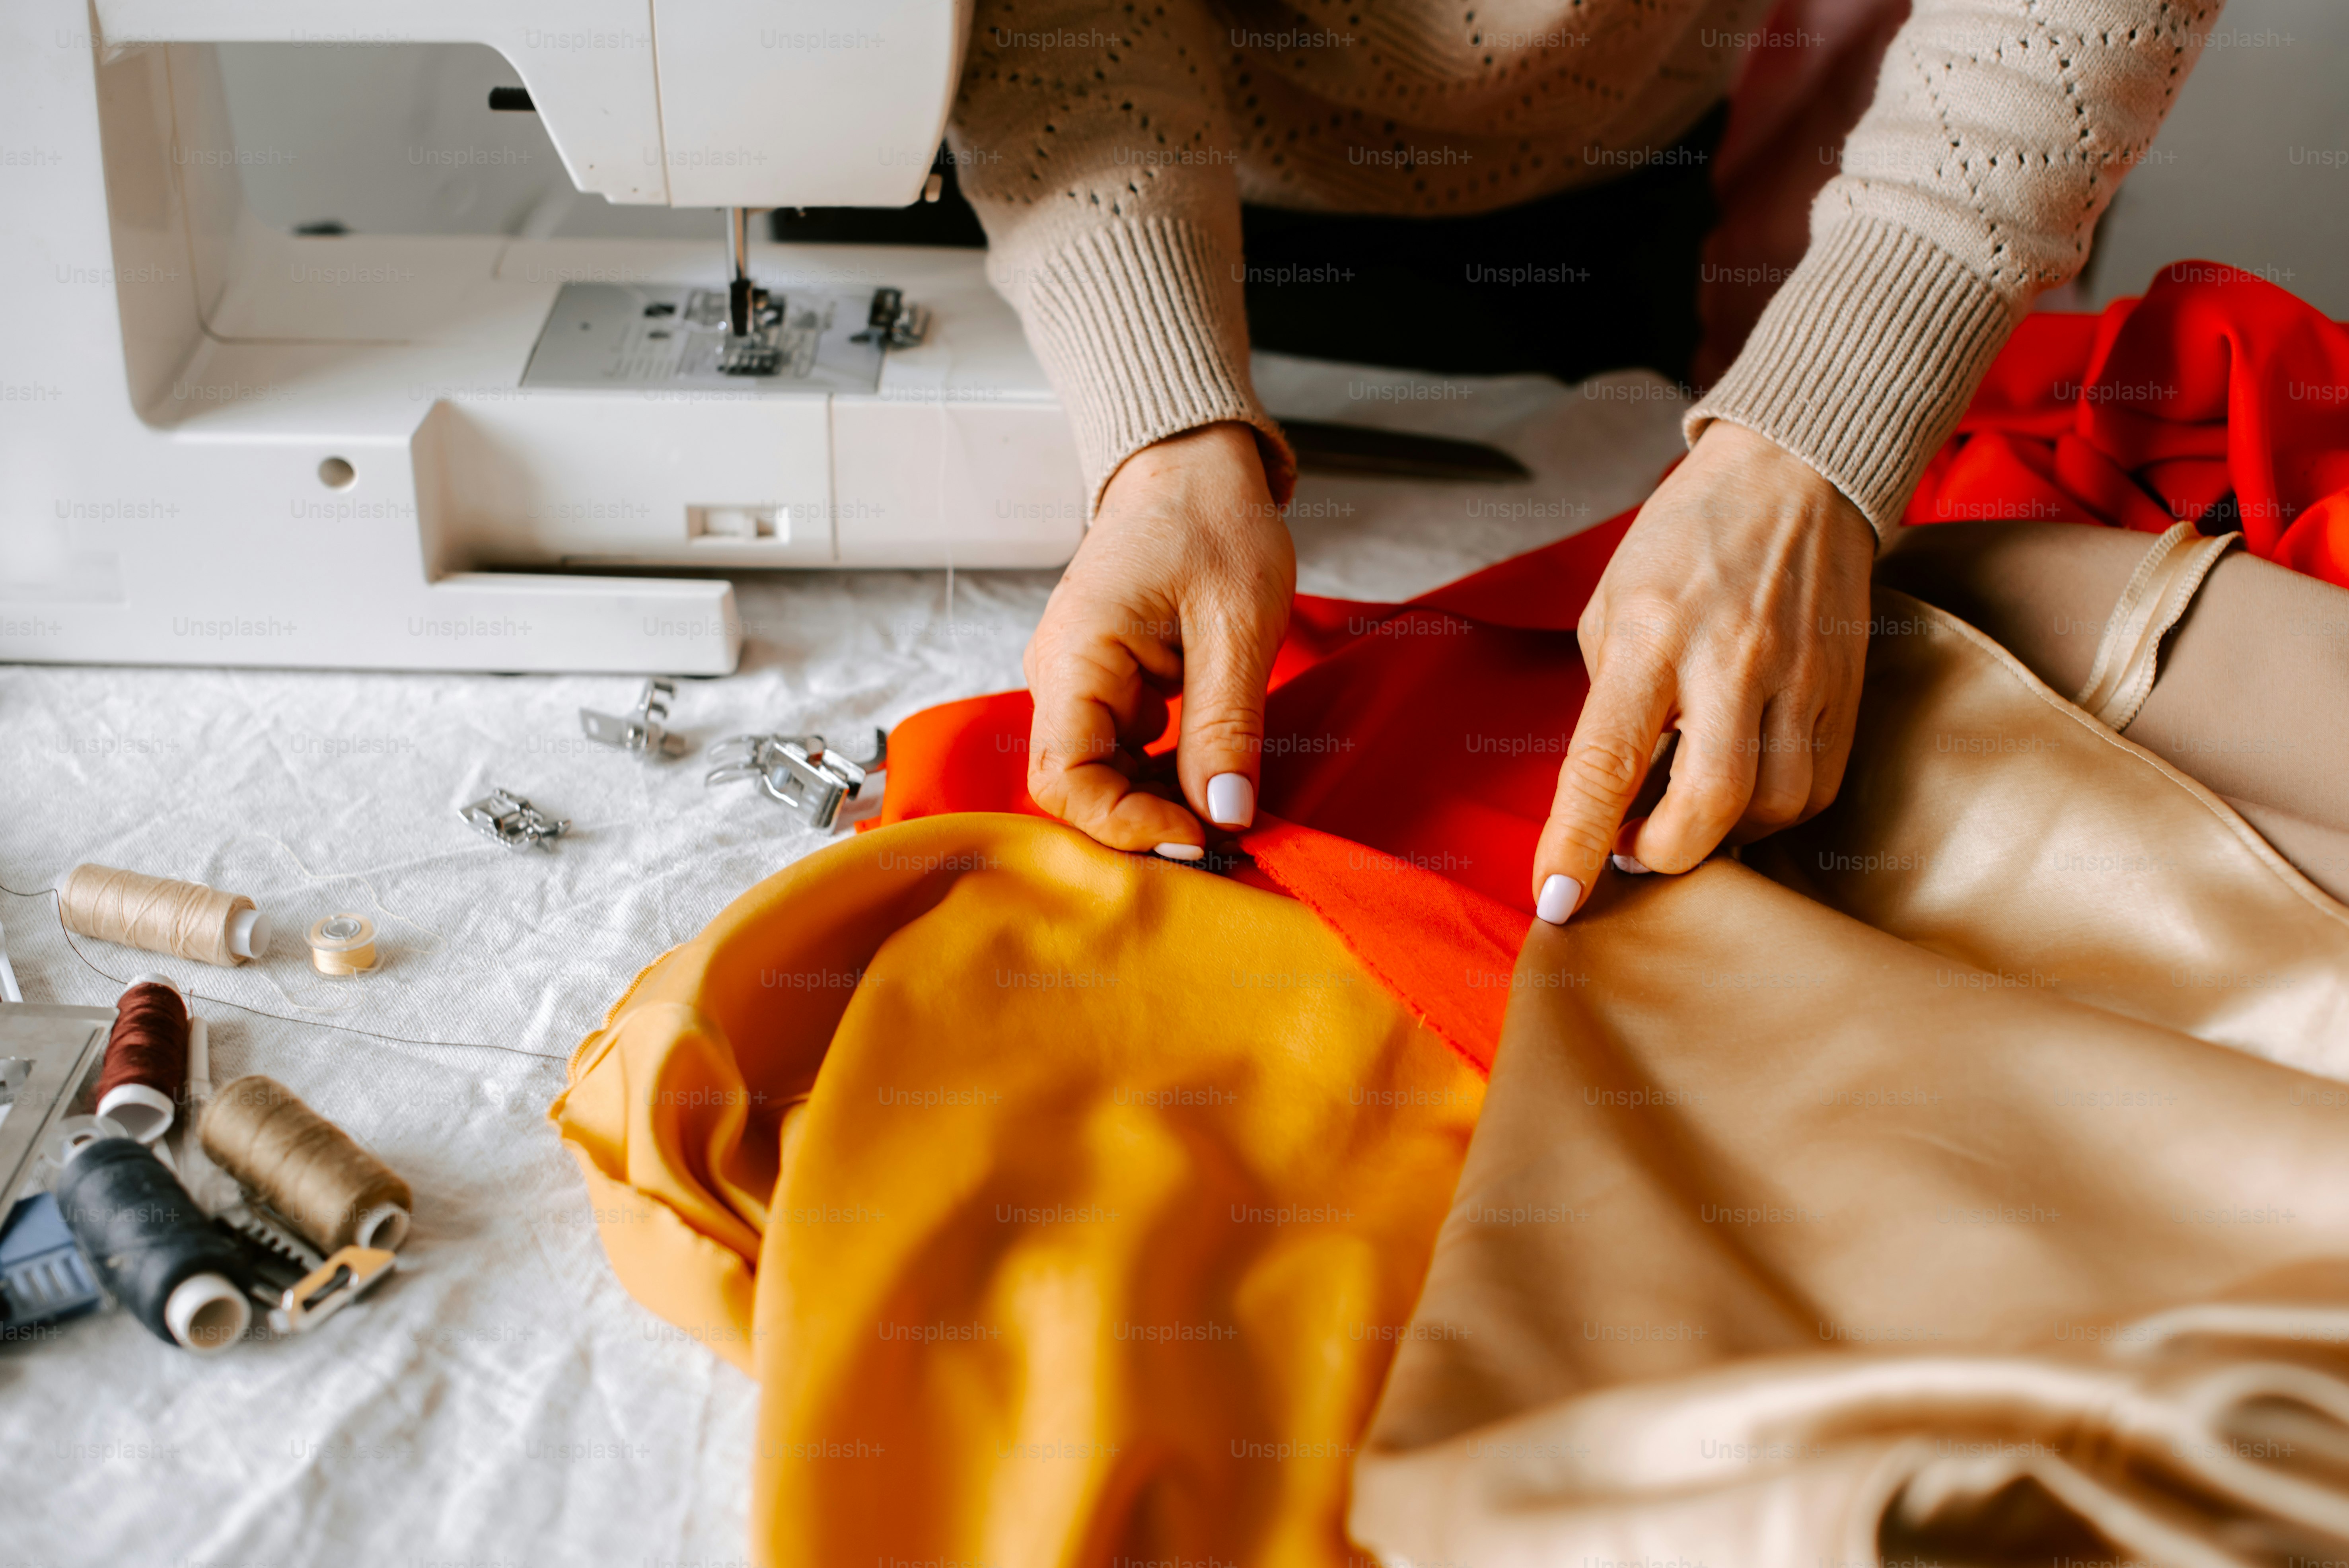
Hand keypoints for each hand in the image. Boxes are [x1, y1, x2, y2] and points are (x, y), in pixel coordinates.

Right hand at [1022, 423, 1294, 856]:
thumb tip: (1224, 817)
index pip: (1065, 780)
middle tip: (1224, 837)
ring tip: (1226, 803)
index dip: (1126, 826)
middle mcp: (1058, 674)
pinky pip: (1123, 751)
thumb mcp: (1238, 625)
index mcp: (1074, 656)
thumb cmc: (1212, 521)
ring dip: (1159, 802)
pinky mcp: (1105, 682)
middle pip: (1077, 787)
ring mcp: (1078, 680)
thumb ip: (1226, 725)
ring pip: (1102, 775)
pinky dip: (1166, 774)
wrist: (1192, 466)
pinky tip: (1212, 772)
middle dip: (1144, 823)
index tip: (1201, 837)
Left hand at [1532, 421, 1876, 922]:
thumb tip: (1610, 794)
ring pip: (1771, 810)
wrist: (1795, 474)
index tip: (1556, 901)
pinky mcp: (1845, 692)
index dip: (1576, 843)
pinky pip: (1813, 790)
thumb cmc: (1686, 541)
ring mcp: (1799, 678)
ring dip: (1721, 834)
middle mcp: (1731, 660)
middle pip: (1707, 806)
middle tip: (1633, 847)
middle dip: (1664, 855)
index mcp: (1652, 636)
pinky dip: (1771, 809)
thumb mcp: (1611, 608)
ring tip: (1687, 804)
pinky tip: (1745, 781)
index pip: (1606, 763)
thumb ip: (1609, 702)